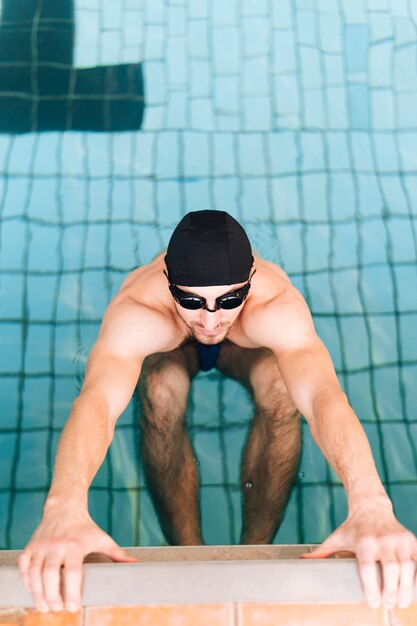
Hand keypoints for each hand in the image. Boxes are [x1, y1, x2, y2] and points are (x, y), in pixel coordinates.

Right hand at [19, 507, 136, 612]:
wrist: (64, 508)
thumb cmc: (85, 528)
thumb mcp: (102, 539)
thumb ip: (117, 554)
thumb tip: (135, 565)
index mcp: (75, 545)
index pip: (72, 572)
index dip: (72, 592)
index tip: (74, 607)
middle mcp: (56, 545)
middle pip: (50, 575)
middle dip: (52, 597)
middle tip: (58, 609)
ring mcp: (41, 546)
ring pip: (34, 573)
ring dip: (38, 594)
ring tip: (45, 607)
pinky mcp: (30, 547)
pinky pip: (24, 566)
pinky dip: (26, 581)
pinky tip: (33, 592)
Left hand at [301, 498, 416, 608]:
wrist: (371, 507)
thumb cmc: (352, 528)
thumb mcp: (336, 538)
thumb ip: (321, 552)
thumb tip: (301, 560)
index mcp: (363, 542)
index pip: (368, 568)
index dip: (372, 588)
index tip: (373, 603)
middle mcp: (382, 540)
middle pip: (391, 570)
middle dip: (391, 591)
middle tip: (388, 605)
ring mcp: (399, 540)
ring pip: (407, 567)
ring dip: (406, 588)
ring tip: (401, 602)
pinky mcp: (411, 540)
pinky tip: (413, 588)